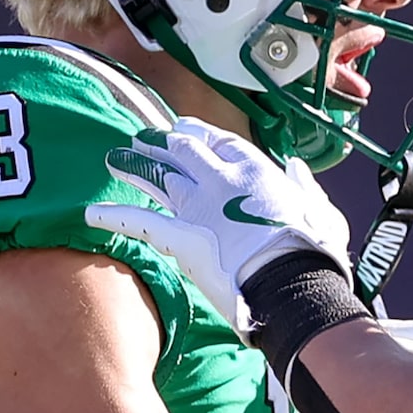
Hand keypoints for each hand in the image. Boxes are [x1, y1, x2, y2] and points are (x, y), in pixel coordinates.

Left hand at [88, 117, 350, 331]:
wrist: (293, 284)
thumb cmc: (315, 252)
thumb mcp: (322, 211)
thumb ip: (305, 186)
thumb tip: (296, 167)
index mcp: (257, 170)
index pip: (222, 142)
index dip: (201, 135)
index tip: (186, 128)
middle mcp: (222, 179)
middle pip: (184, 152)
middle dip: (163, 143)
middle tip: (146, 137)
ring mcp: (198, 206)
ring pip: (159, 176)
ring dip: (136, 164)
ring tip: (115, 156)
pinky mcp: (180, 236)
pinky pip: (139, 221)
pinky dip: (114, 215)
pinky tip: (90, 213)